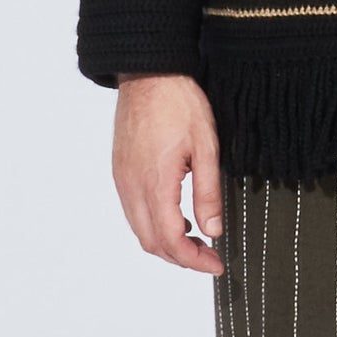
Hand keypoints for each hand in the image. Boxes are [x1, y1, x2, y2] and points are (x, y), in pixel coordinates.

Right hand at [111, 74, 225, 273]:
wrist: (149, 72)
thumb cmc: (179, 103)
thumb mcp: (206, 147)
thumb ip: (208, 193)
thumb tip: (213, 230)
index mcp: (155, 183)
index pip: (170, 240)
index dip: (194, 261)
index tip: (216, 264)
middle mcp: (132, 186)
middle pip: (151, 242)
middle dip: (180, 258)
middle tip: (209, 257)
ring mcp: (122, 179)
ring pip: (140, 229)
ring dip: (166, 243)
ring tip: (196, 239)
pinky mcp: (120, 171)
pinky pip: (133, 211)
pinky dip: (154, 224)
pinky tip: (176, 216)